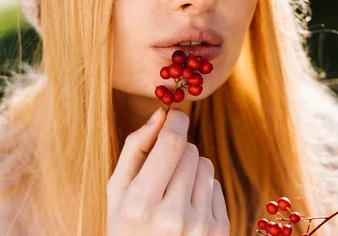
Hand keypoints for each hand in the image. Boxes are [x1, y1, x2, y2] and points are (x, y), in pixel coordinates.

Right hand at [107, 108, 229, 234]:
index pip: (172, 143)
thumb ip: (136, 149)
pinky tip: (186, 208)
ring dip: (191, 169)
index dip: (175, 121)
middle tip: (162, 168)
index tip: (173, 115)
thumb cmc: (127, 227)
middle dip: (177, 149)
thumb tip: (161, 113)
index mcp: (140, 205)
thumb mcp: (117, 192)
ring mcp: (200, 226)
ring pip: (206, 165)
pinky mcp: (219, 230)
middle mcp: (173, 217)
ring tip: (172, 191)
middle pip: (190, 151)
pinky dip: (202, 189)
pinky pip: (216, 185)